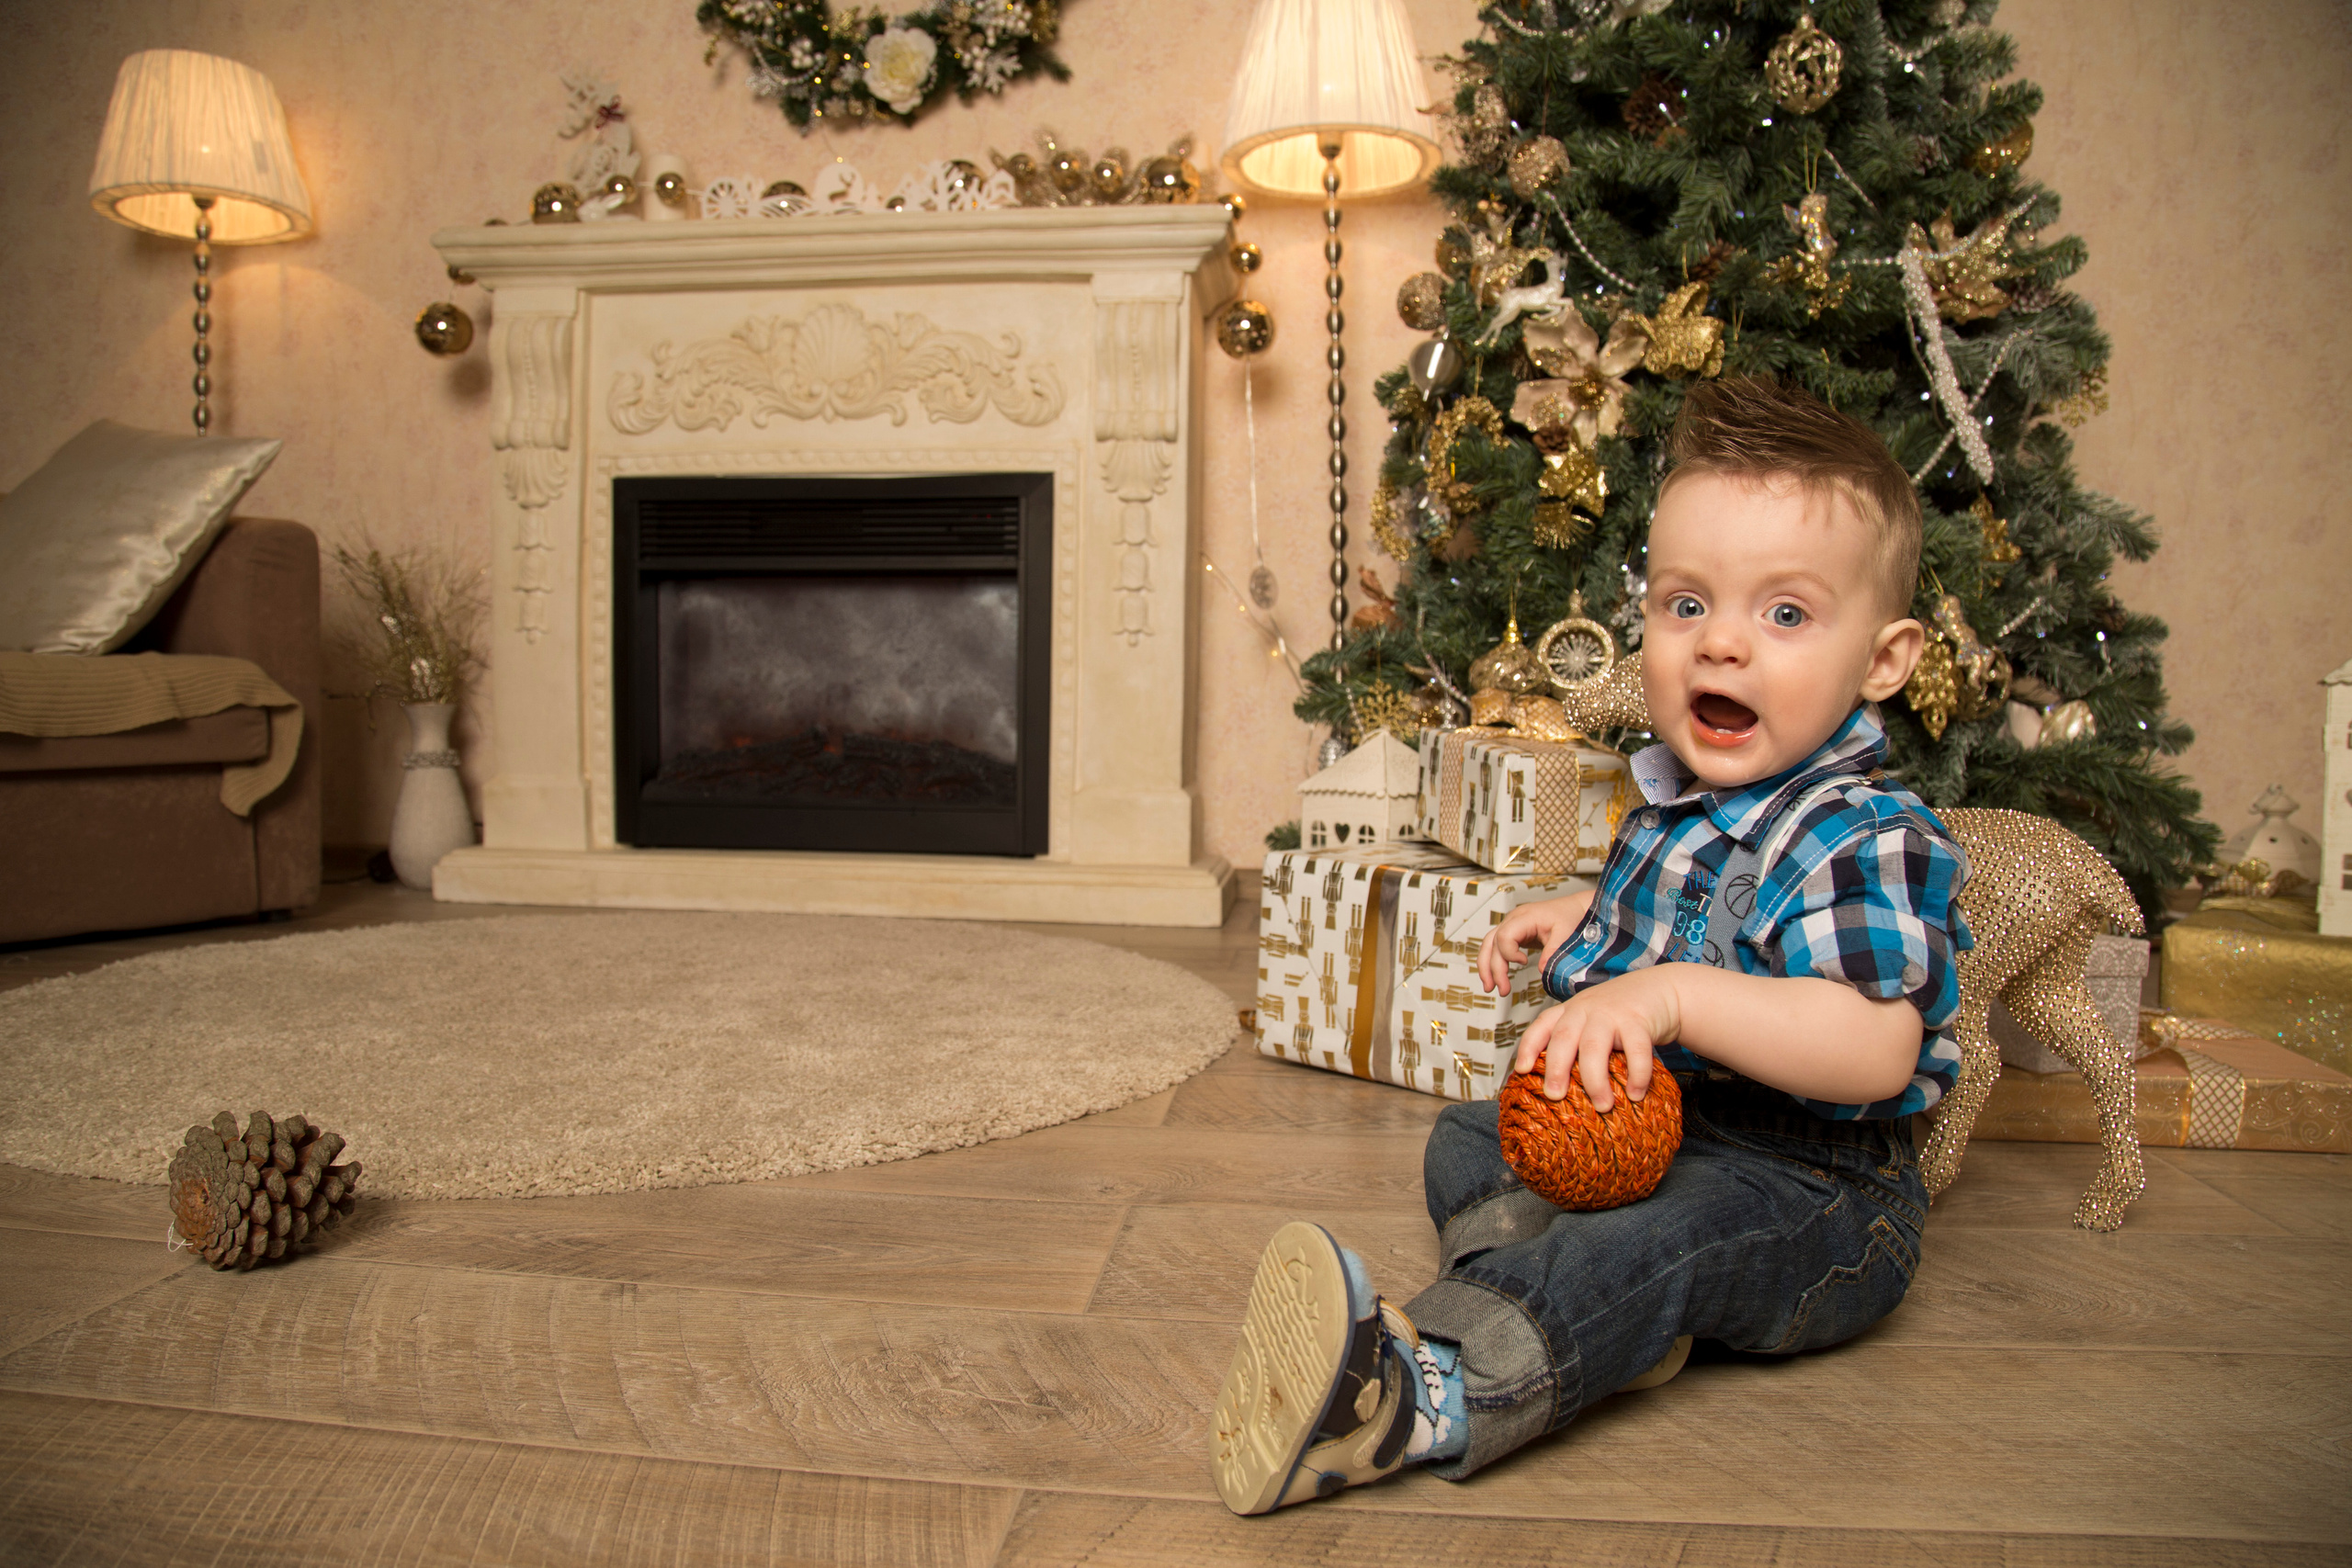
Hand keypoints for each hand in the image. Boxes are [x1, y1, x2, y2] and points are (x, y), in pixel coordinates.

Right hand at [1477, 890, 1595, 994]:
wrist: (1574, 908)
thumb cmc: (1570, 915)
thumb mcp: (1566, 933)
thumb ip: (1553, 951)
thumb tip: (1542, 971)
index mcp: (1525, 917)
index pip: (1505, 936)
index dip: (1510, 953)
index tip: (1524, 962)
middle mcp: (1513, 920)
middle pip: (1492, 943)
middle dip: (1494, 969)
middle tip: (1502, 990)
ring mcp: (1511, 925)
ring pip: (1488, 945)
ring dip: (1486, 967)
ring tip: (1489, 987)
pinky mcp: (1513, 933)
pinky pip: (1495, 946)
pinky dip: (1492, 962)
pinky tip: (1495, 976)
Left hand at [1511, 967, 1682, 1111]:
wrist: (1658, 990)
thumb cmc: (1618, 1014)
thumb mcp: (1589, 1020)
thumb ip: (1574, 1043)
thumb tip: (1556, 1089)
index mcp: (1569, 1012)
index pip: (1542, 1026)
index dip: (1529, 1047)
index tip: (1522, 1070)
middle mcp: (1584, 1010)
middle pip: (1564, 1038)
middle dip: (1556, 1068)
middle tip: (1555, 1096)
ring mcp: (1611, 1014)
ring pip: (1594, 1047)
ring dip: (1595, 1080)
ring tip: (1602, 1106)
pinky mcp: (1638, 1021)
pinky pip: (1636, 1051)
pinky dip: (1637, 1075)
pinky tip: (1636, 1094)